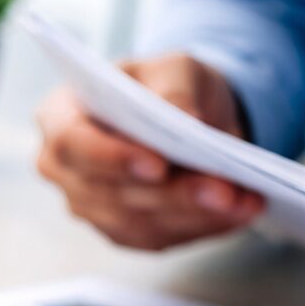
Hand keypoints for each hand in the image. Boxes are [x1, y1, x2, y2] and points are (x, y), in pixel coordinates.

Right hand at [35, 53, 263, 249]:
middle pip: (110, 193)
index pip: (70, 143)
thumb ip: (174, 90)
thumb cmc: (166, 84)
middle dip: (172, 195)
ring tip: (245, 200)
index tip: (158, 165)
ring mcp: (90, 207)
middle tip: (224, 189)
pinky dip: (203, 227)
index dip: (111, 158)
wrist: (183, 115)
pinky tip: (239, 213)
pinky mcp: (123, 232)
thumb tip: (186, 121)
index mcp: (59, 117)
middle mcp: (64, 170)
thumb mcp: (173, 67)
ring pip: (138, 222)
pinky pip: (160, 237)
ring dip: (195, 216)